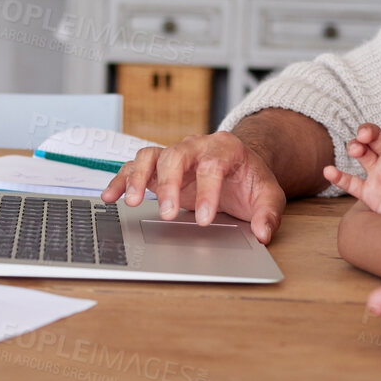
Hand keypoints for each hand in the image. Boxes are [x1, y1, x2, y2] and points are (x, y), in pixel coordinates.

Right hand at [100, 131, 285, 242]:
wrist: (240, 165)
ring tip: (133, 203)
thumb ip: (268, 214)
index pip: (213, 165)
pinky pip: (136, 166)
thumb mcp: (269, 194)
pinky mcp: (159, 167)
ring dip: (139, 178)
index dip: (207, 192)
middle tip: (167, 214)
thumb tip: (262, 234)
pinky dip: (122, 180)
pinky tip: (111, 197)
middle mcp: (196, 146)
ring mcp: (175, 155)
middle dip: (169, 185)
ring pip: (152, 156)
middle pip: (176, 155)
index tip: (203, 220)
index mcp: (225, 148)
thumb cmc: (251, 179)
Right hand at [325, 123, 380, 215]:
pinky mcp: (368, 193)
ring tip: (355, 150)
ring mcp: (376, 175)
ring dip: (355, 147)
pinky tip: (329, 171)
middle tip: (365, 136)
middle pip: (373, 138)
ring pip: (360, 154)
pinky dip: (338, 177)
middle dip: (367, 133)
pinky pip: (350, 183)